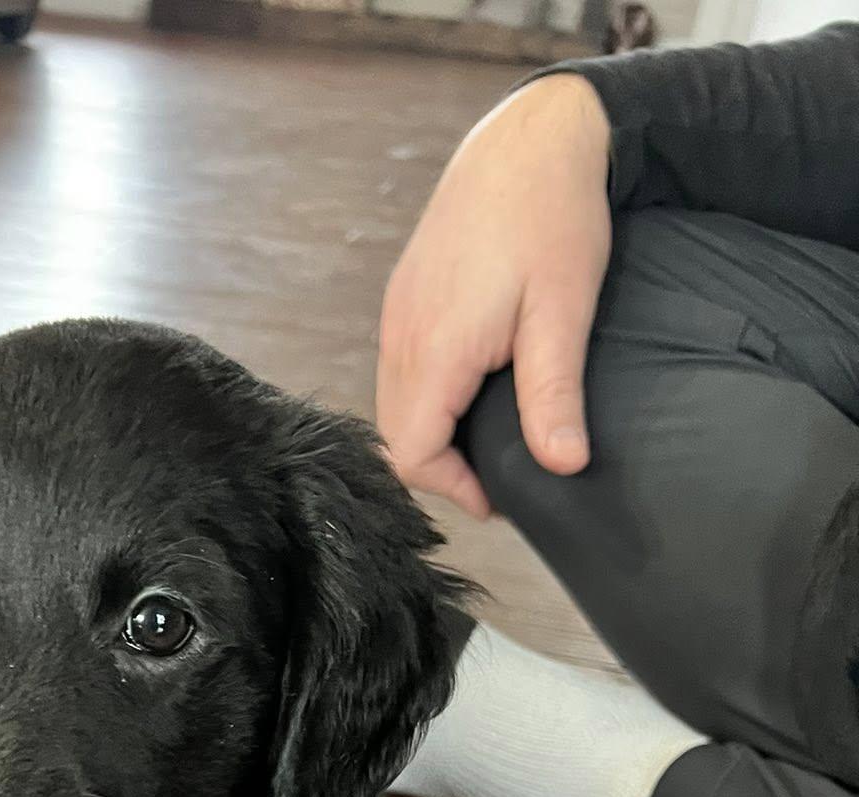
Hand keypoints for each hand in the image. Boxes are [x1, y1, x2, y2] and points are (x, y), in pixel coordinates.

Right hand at [377, 73, 612, 518]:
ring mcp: (397, 313)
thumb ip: (554, 395)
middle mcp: (401, 336)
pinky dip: (428, 397)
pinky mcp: (405, 296)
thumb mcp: (564, 311)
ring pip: (395, 405)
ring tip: (489, 433)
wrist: (530, 138)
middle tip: (498, 473)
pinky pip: (400, 370)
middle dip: (441, 467)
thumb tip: (563, 467)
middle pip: (396, 436)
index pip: (412, 454)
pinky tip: (475, 385)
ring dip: (434, 431)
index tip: (500, 496)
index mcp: (434, 349)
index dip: (452, 488)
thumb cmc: (552, 218)